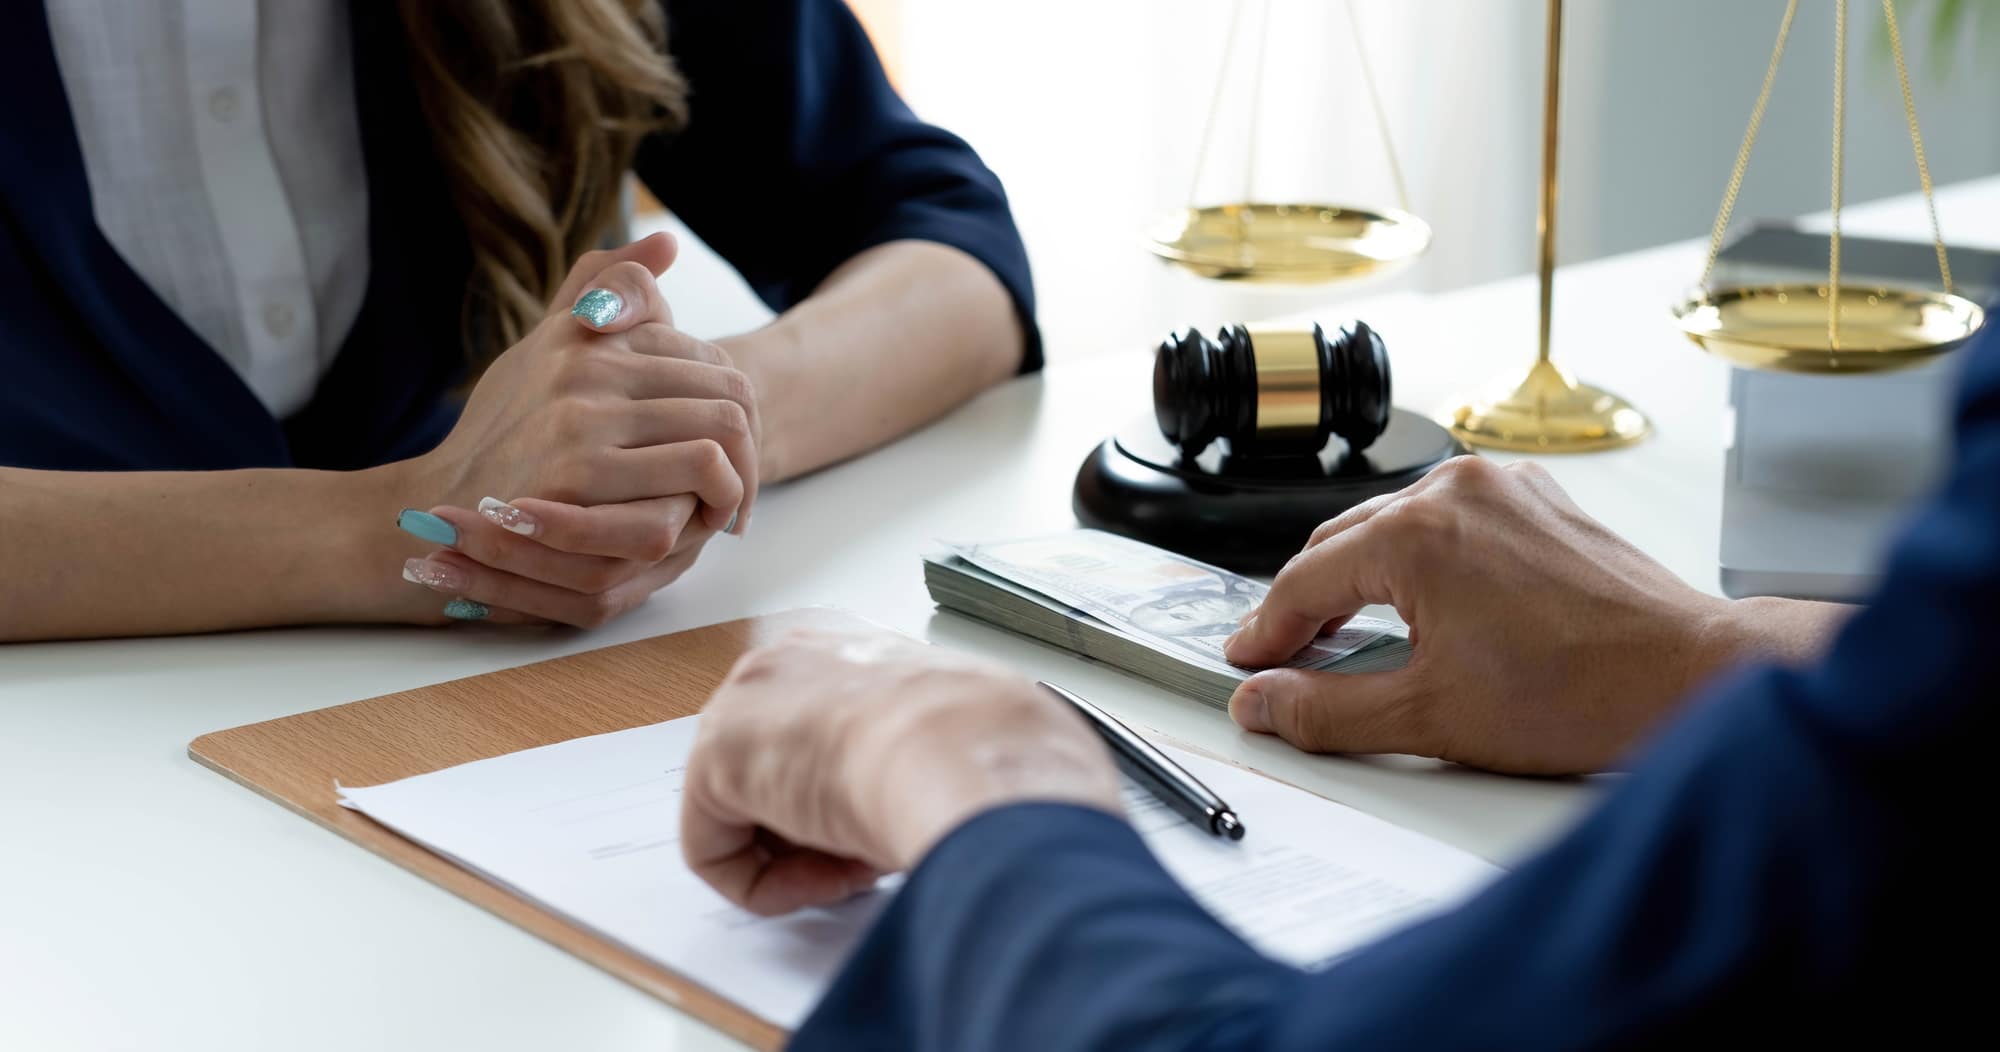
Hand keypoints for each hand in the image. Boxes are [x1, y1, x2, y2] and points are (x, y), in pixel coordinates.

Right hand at [390, 233, 761, 624]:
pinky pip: (685, 489)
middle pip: (728, 401)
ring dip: (735, 488)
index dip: (741, 416)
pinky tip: (693, 534)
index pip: (716, 362)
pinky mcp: (575, 481)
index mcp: (589, 335)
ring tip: (723, 514)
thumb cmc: (502, 430)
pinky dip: (704, 514)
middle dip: (750, 453)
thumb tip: (665, 239)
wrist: (438, 504)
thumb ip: (601, 289)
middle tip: (741, 493)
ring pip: (718, 443)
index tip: (734, 451)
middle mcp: (587, 366)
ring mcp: (581, 422)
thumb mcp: (545, 348)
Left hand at [682, 629, 1121, 915]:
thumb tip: (950, 786)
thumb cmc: (994, 744)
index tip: (901, 814)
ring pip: (750, 814)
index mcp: (854, 645)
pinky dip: (768, 888)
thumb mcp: (966, 736)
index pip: (827, 726)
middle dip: (824, 825)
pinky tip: (831, 875)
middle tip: (880, 846)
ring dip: (803, 856)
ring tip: (866, 861)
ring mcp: (745, 701)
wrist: (970, 753)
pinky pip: (717, 853)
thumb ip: (931, 750)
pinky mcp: (713, 758)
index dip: (863, 788)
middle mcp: (791, 657)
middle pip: (781, 772)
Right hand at [1222, 457, 1843, 774]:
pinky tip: (1422, 604)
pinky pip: (1447, 517)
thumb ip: (1324, 711)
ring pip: (1392, 524)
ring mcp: (1500, 487)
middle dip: (1306, 603)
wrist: (1688, 676)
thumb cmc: (1581, 693)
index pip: (1303, 580)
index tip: (1247, 663)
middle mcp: (1454, 492)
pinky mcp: (1535, 497)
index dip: (1265, 630)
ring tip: (1349, 635)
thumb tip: (1262, 703)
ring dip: (1361, 577)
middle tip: (1285, 658)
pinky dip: (1418, 556)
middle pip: (1341, 544)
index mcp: (1416, 536)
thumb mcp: (1428, 716)